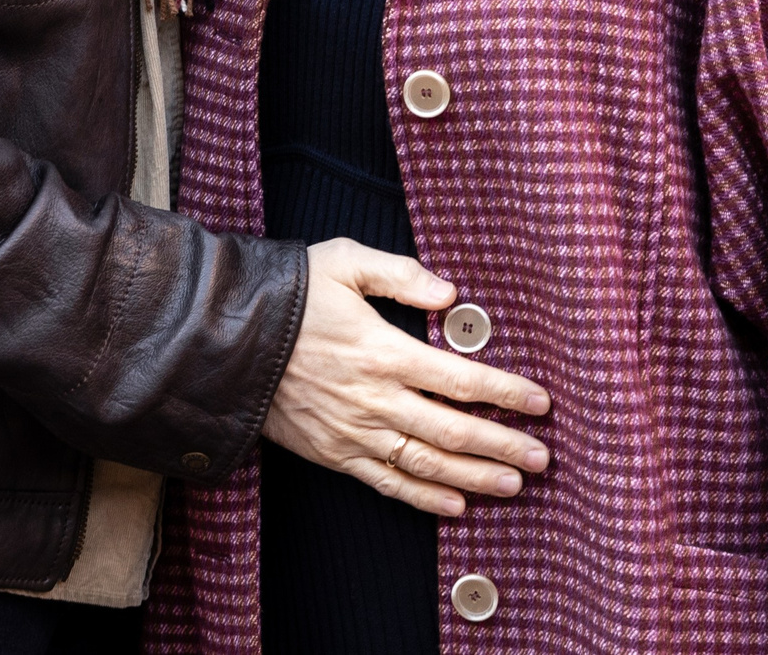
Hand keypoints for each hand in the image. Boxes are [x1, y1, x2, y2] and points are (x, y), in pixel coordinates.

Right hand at [261, 239, 550, 517]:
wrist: (225, 338)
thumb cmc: (289, 294)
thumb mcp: (344, 261)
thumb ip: (402, 274)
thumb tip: (450, 293)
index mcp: (383, 351)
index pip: (460, 379)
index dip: (505, 393)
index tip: (539, 403)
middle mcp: (374, 399)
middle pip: (453, 431)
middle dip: (503, 445)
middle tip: (542, 458)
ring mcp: (353, 432)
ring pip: (426, 464)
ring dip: (475, 477)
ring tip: (513, 485)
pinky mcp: (332, 453)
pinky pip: (387, 482)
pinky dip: (424, 498)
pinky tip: (455, 505)